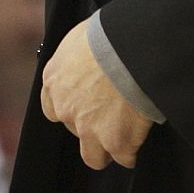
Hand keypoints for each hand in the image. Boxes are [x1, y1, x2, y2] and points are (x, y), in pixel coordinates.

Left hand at [40, 18, 152, 169]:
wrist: (128, 49)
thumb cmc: (107, 35)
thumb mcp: (78, 40)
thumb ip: (76, 61)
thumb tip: (86, 61)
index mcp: (54, 82)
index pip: (53, 108)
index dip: (71, 109)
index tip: (85, 106)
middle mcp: (66, 109)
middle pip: (74, 131)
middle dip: (90, 127)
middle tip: (110, 115)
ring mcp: (90, 129)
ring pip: (94, 157)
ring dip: (107, 149)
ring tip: (123, 138)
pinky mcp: (116, 142)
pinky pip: (125, 158)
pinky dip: (133, 151)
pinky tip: (140, 138)